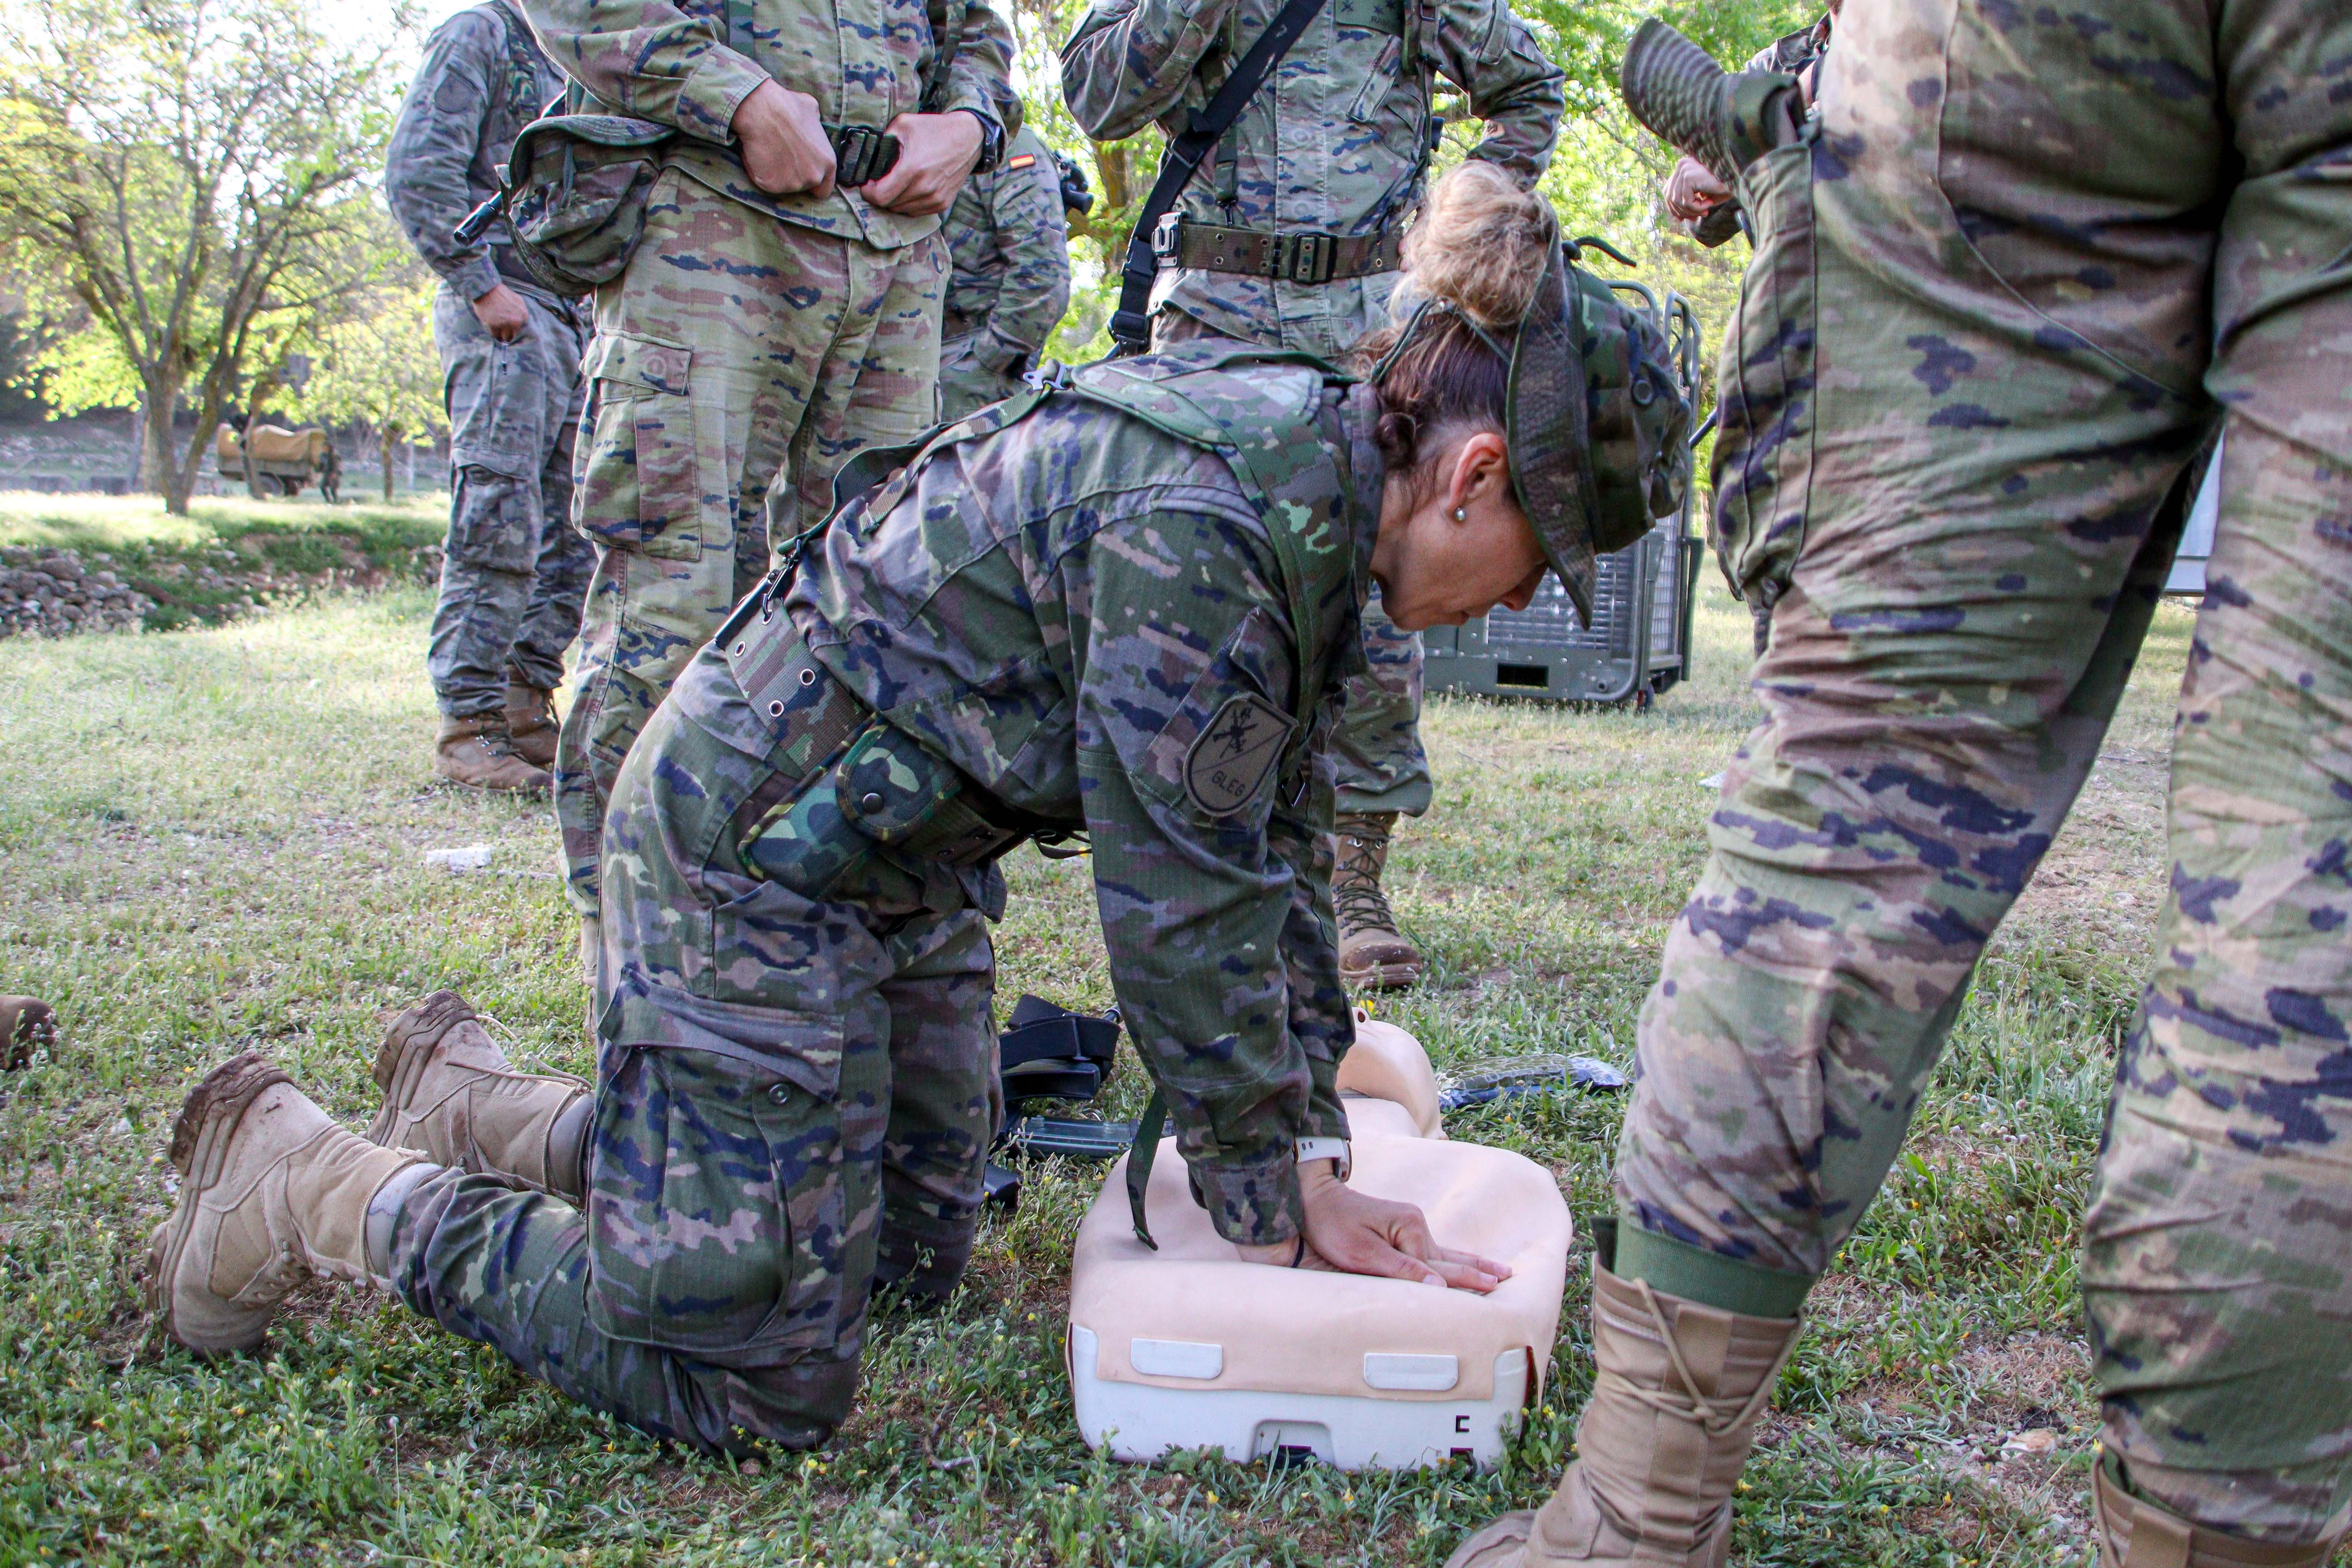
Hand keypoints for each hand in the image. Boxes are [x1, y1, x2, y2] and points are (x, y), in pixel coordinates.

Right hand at [471, 283, 529, 341]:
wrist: (486, 290)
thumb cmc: (500, 293)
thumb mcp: (516, 299)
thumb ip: (520, 311)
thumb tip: (520, 321)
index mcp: (524, 315)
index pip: (519, 328)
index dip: (512, 327)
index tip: (507, 327)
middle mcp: (517, 321)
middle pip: (512, 334)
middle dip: (506, 332)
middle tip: (500, 328)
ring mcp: (506, 325)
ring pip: (504, 337)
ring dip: (500, 334)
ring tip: (495, 327)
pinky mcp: (495, 327)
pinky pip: (495, 335)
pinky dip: (492, 331)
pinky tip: (490, 324)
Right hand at [733, 78, 835, 198]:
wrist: (761, 110)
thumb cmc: (786, 106)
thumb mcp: (811, 110)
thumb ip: (815, 124)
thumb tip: (813, 121)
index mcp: (828, 162)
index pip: (824, 188)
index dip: (814, 183)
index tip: (802, 173)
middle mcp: (814, 177)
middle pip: (804, 186)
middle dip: (794, 176)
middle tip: (781, 157)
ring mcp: (793, 184)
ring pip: (783, 185)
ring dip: (776, 173)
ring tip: (768, 151)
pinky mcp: (772, 185)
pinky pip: (764, 182)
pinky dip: (759, 171)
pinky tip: (757, 153)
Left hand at [861, 110, 982, 215]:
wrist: (968, 138)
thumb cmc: (935, 129)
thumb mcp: (903, 124)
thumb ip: (883, 139)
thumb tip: (869, 155)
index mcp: (912, 169)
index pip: (881, 197)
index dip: (868, 192)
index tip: (867, 184)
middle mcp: (925, 188)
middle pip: (889, 205)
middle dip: (880, 195)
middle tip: (879, 182)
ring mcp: (935, 198)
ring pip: (902, 210)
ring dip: (894, 200)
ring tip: (895, 183)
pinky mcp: (942, 203)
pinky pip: (916, 212)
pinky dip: (907, 203)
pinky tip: (909, 188)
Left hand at [1234, 1163, 1512, 1291]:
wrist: (1314, 1198)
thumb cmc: (1333, 1227)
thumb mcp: (1363, 1254)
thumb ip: (1402, 1270)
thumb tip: (1438, 1285)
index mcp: (1410, 1229)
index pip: (1440, 1267)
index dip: (1466, 1282)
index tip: (1494, 1291)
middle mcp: (1415, 1225)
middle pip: (1451, 1257)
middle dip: (1479, 1269)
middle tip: (1508, 1277)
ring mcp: (1409, 1226)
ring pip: (1445, 1253)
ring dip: (1470, 1264)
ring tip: (1497, 1271)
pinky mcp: (1401, 1229)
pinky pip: (1431, 1250)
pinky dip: (1451, 1260)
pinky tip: (1460, 1264)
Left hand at [1663, 155, 1729, 221]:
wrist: (1738, 179)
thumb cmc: (1724, 187)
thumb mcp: (1703, 196)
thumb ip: (1688, 202)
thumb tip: (1677, 217)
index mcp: (1683, 167)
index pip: (1668, 191)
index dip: (1673, 207)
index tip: (1683, 218)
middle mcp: (1682, 165)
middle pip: (1670, 197)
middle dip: (1683, 212)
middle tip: (1698, 217)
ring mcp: (1684, 169)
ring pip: (1678, 201)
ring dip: (1693, 211)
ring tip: (1706, 210)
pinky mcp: (1688, 177)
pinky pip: (1686, 202)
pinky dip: (1698, 208)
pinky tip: (1710, 203)